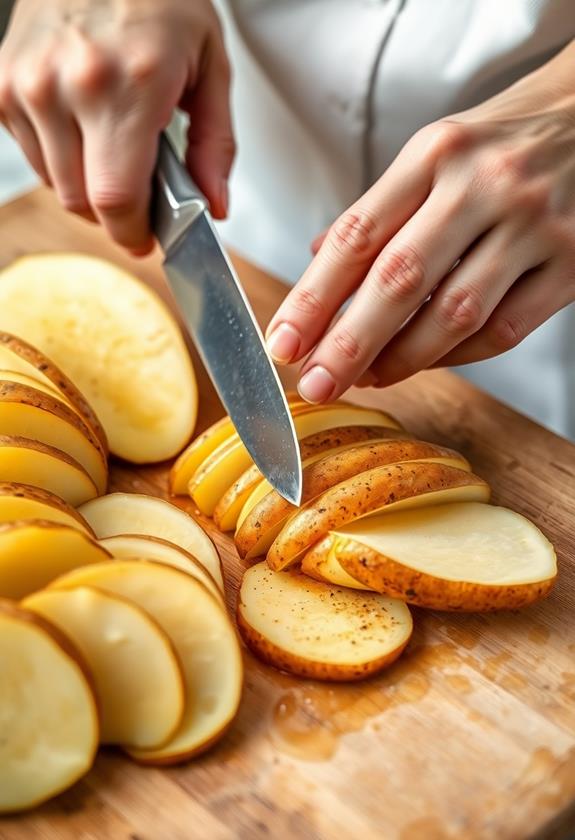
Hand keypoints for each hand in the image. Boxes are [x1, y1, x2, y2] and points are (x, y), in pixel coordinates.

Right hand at [0, 0, 233, 253]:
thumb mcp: (210, 66)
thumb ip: (215, 145)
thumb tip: (214, 206)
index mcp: (129, 84)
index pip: (116, 198)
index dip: (132, 232)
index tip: (145, 237)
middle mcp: (69, 86)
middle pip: (83, 202)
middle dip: (115, 211)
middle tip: (140, 186)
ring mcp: (27, 85)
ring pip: (56, 186)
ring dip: (87, 184)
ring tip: (112, 142)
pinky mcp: (2, 86)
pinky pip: (32, 157)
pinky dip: (61, 158)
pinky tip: (83, 124)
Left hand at [266, 41, 574, 401]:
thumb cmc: (504, 141)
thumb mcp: (436, 152)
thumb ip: (380, 210)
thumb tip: (317, 260)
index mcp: (436, 153)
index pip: (358, 234)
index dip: (313, 296)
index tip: (284, 340)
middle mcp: (483, 185)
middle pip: (399, 279)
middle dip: (347, 342)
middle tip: (314, 381)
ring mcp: (533, 226)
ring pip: (453, 313)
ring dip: (400, 359)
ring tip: (364, 378)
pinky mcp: (572, 263)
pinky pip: (503, 330)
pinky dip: (456, 357)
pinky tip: (425, 363)